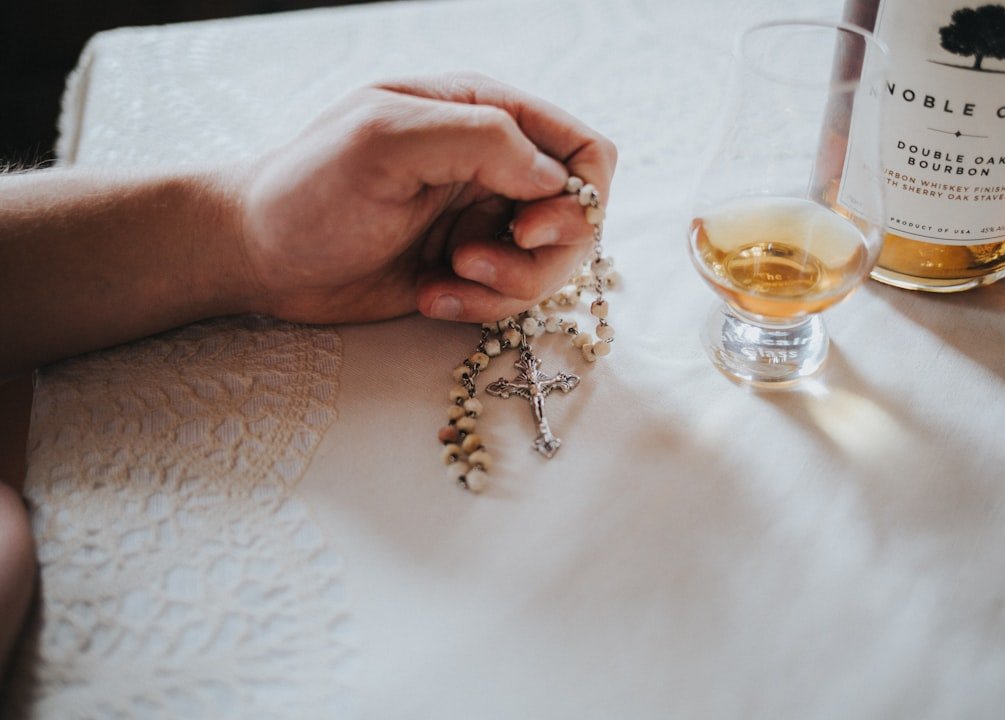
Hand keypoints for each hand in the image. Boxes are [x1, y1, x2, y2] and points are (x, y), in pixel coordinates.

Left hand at [239, 72, 617, 324]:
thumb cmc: (309, 188)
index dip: (576, 197)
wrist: (259, 255)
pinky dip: (480, 307)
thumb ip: (479, 138)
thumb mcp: (386, 140)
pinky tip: (429, 296)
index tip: (525, 228)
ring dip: (506, 287)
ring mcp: (482, 220)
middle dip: (539, 257)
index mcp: (484, 114)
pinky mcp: (468, 268)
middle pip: (577, 219)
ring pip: (551, 267)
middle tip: (471, 262)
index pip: (583, 150)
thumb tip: (553, 178)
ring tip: (444, 282)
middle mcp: (494, 166)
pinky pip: (512, 298)